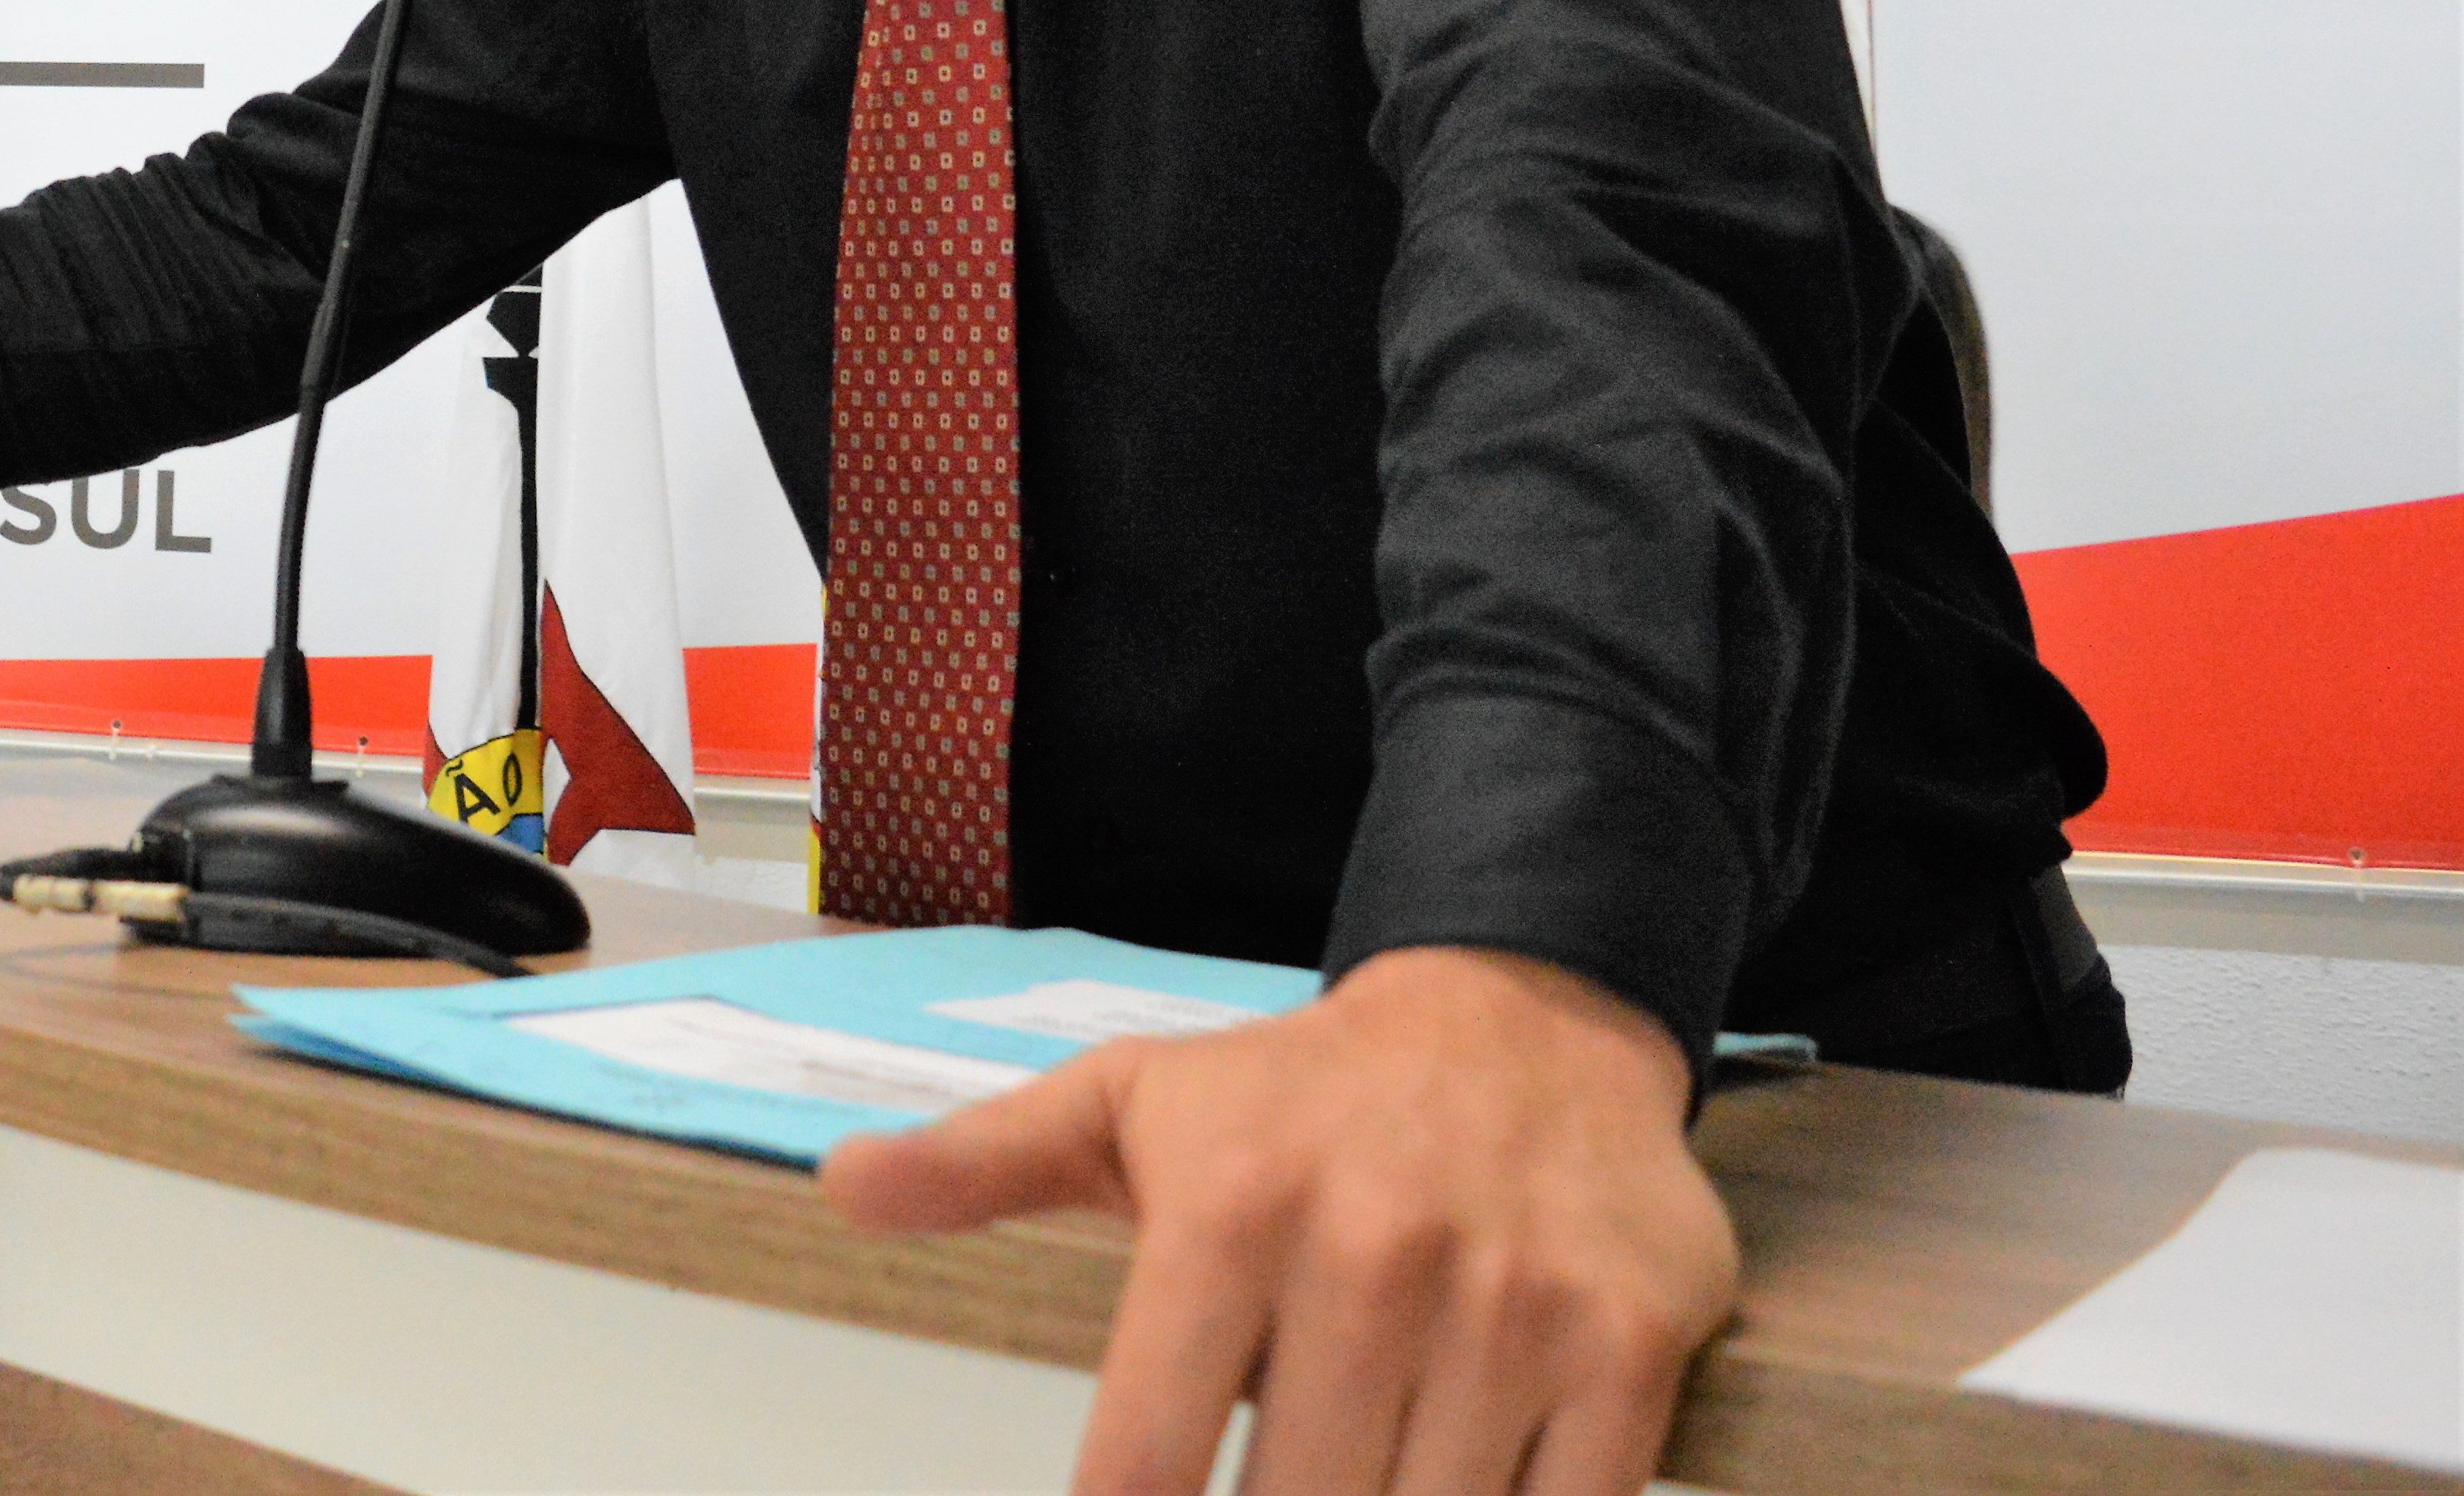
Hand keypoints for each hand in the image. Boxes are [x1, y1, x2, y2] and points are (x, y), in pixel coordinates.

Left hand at [821, 946, 1736, 1495]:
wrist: (1521, 1021)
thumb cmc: (1298, 1092)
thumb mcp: (1126, 1102)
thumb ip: (981, 1164)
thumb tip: (843, 1189)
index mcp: (1229, 1207)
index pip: (1142, 1454)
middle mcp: (1369, 1254)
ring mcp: (1509, 1308)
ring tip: (1345, 1484)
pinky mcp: (1627, 1347)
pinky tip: (1447, 1492)